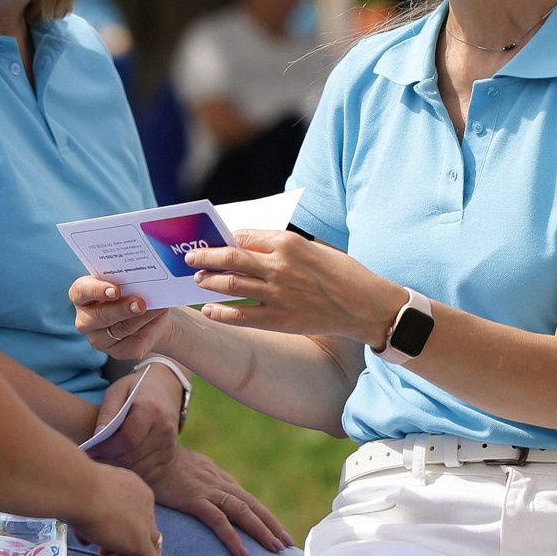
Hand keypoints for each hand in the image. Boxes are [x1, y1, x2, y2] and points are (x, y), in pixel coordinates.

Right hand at [70, 462, 161, 555]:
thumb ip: (87, 520)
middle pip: (141, 535)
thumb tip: (86, 538)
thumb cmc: (69, 487)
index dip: (118, 537)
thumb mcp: (79, 501)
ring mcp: (144, 522)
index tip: (101, 551)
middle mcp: (143, 503)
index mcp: (131, 488)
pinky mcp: (140, 541)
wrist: (74, 486)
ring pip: (145, 553)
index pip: (133, 518)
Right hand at [72, 276, 179, 360]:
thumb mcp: (127, 281)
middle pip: (98, 317)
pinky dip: (148, 328)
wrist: (149, 313)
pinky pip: (132, 342)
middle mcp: (85, 319)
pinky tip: (157, 319)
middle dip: (121, 309)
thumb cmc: (132, 289)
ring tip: (157, 308)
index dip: (96, 291)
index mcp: (81, 295)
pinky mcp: (117, 352)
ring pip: (119, 329)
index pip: (81, 292)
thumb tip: (142, 282)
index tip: (115, 290)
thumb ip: (128, 281)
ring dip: (141, 318)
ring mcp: (99, 339)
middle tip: (140, 303)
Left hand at [86, 362, 181, 481]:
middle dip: (108, 460)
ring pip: (138, 468)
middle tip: (92, 457)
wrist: (165, 390)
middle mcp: (164, 430)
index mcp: (151, 410)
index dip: (106, 447)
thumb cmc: (136, 390)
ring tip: (102, 460)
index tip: (91, 447)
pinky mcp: (170, 457)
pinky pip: (147, 474)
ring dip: (117, 469)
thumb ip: (107, 411)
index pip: (128, 439)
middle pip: (132, 457)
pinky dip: (130, 472)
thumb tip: (97, 435)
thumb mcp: (118, 390)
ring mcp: (169, 446)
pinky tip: (118, 463)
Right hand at [146, 447, 294, 555]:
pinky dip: (233, 538)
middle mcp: (218, 482)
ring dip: (263, 531)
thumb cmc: (157, 464)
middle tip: (288, 546)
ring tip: (277, 550)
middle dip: (272, 525)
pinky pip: (219, 521)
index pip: (245, 498)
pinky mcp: (194, 499)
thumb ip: (195, 484)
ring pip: (244, 512)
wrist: (142, 452)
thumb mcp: (183, 473)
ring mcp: (207, 490)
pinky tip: (244, 554)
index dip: (263, 515)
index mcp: (216, 477)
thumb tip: (199, 497)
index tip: (276, 532)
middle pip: (252, 505)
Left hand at [182, 230, 403, 345]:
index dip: (224, 238)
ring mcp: (277, 294)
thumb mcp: (315, 249)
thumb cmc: (343, 274)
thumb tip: (252, 247)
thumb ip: (284, 248)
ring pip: (231, 285)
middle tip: (190, 258)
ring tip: (198, 281)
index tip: (212, 241)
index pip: (245, 236)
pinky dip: (221, 313)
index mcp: (289, 242)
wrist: (366, 306)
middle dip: (206, 257)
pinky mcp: (280, 319)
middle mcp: (279, 266)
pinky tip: (209, 310)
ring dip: (209, 282)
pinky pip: (241, 315)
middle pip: (230, 257)